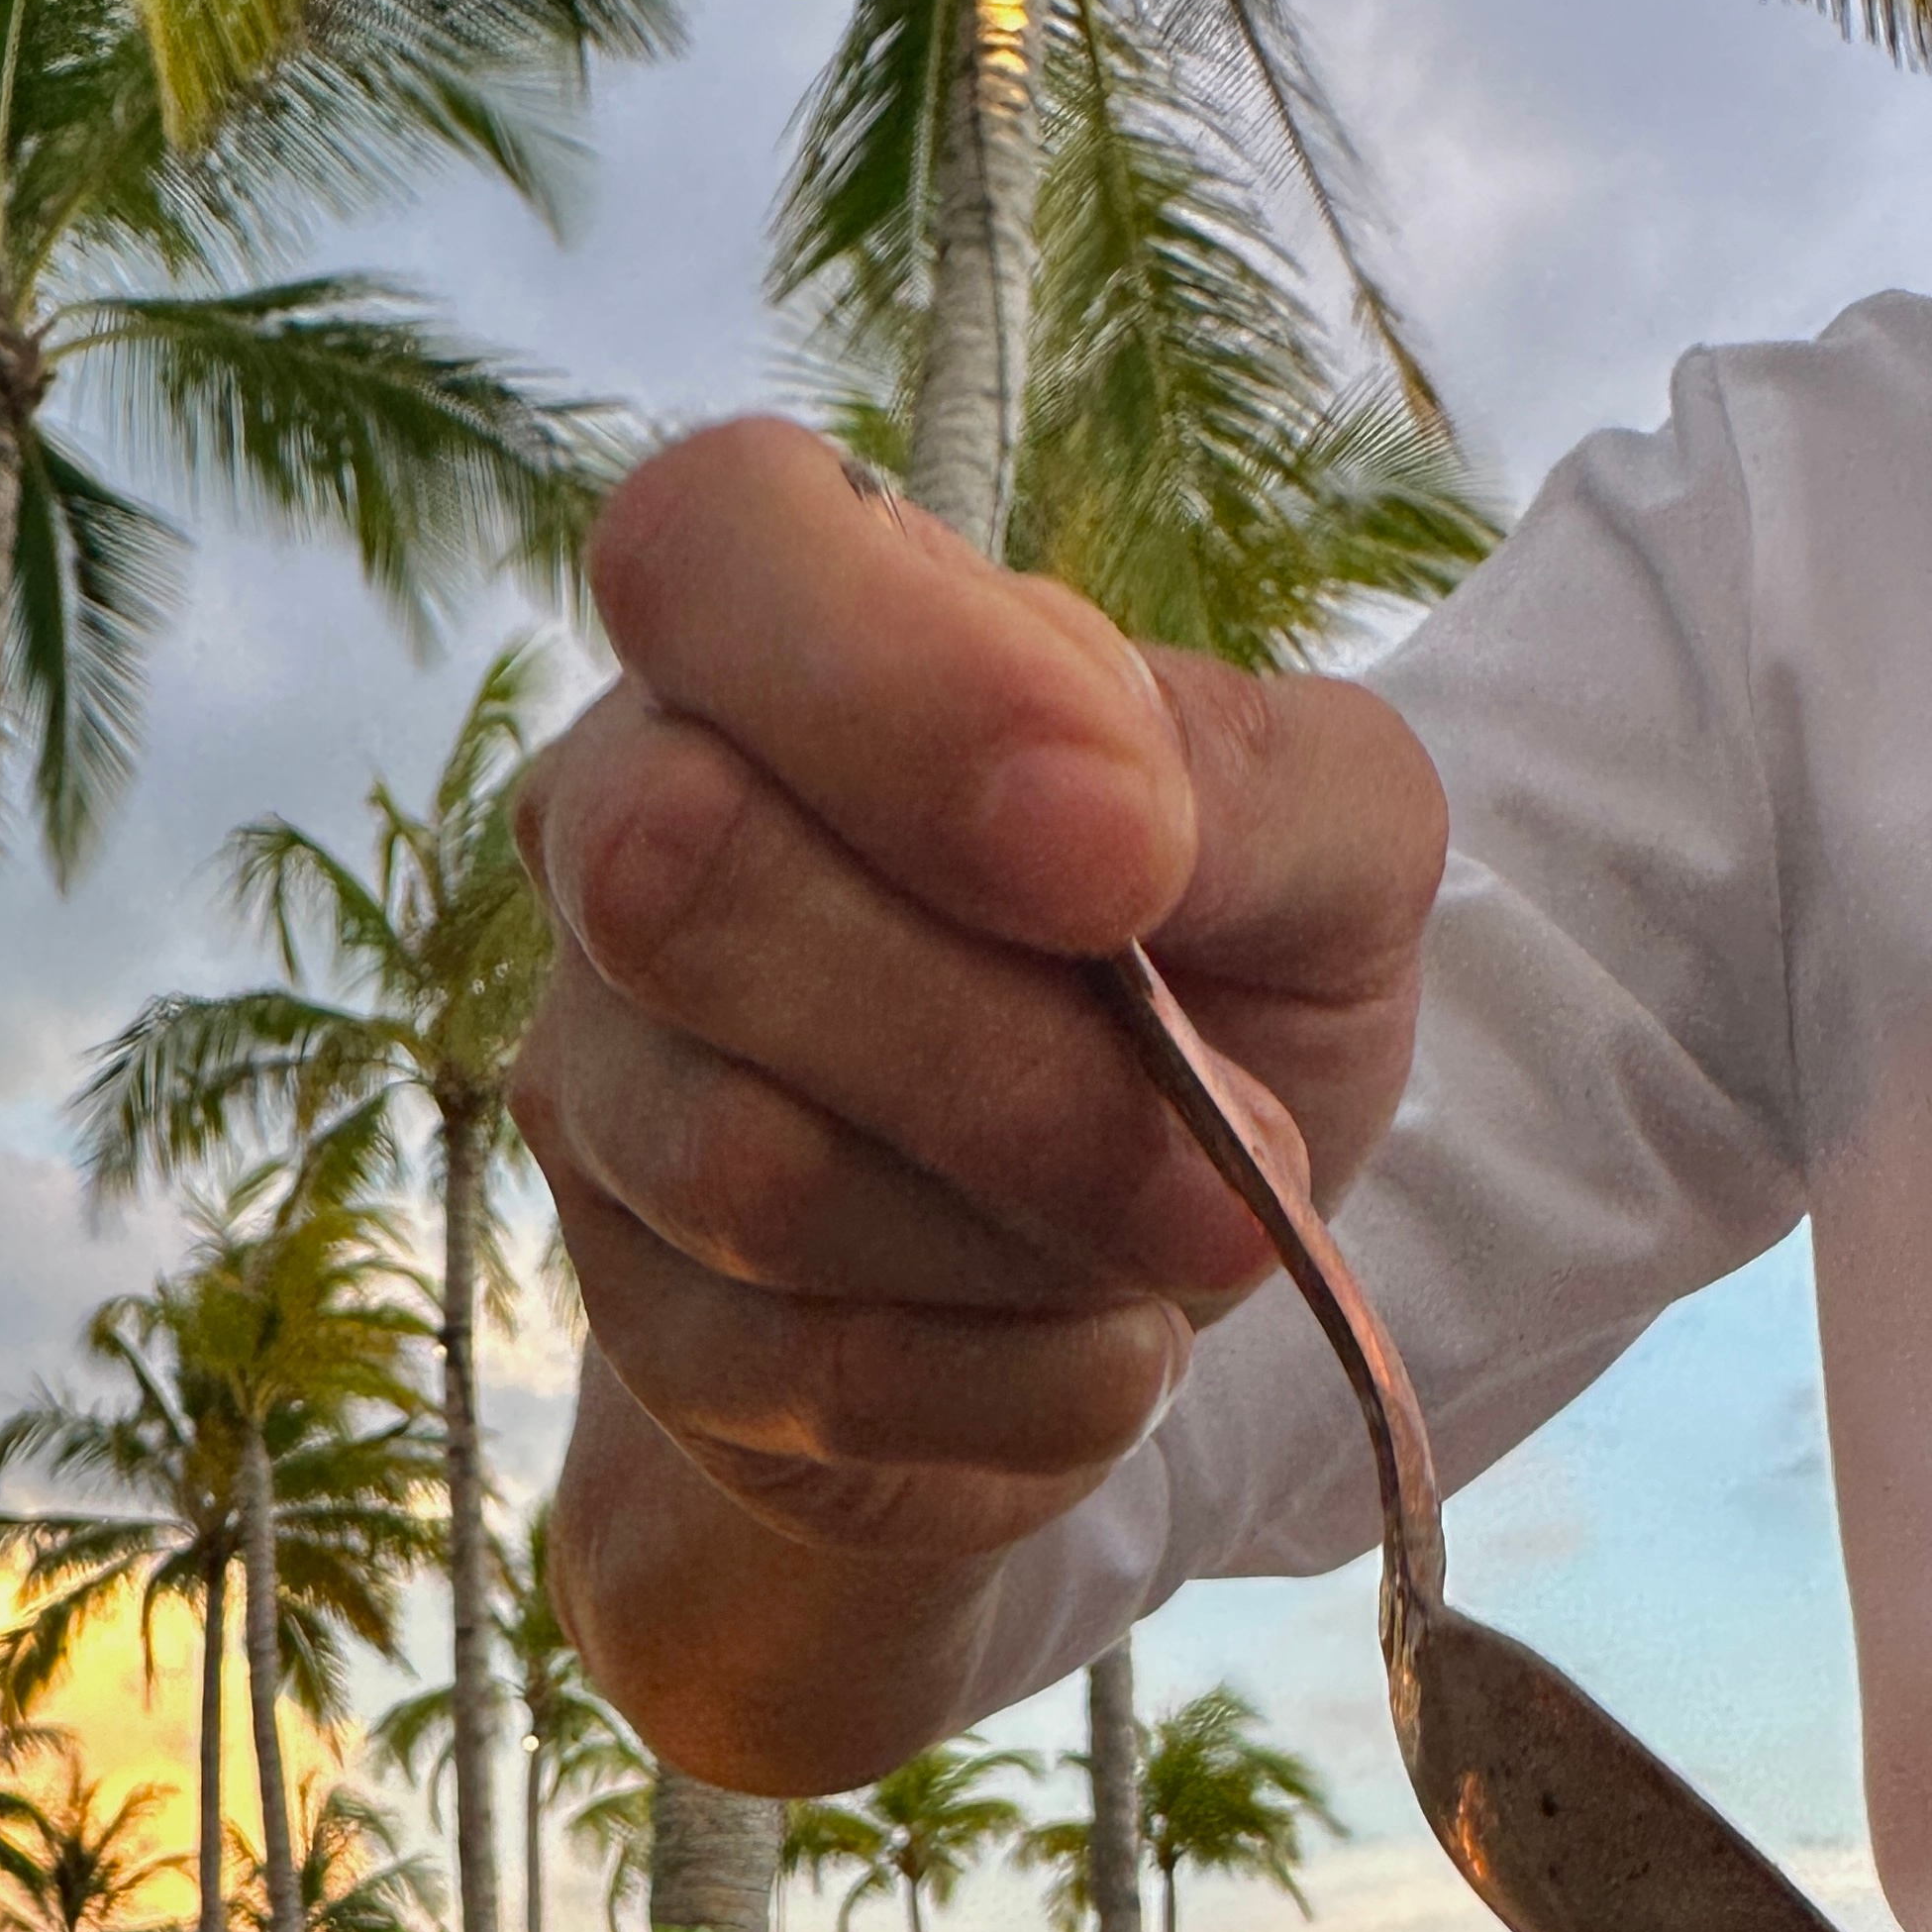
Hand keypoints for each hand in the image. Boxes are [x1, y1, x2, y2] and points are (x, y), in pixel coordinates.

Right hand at [514, 416, 1446, 1572]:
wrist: (1144, 1270)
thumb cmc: (1216, 992)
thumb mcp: (1332, 853)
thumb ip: (1258, 777)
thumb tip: (1116, 815)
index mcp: (777, 634)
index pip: (706, 546)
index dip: (902, 695)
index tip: (1125, 860)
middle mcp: (617, 830)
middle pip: (682, 880)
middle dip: (1015, 1056)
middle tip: (1239, 1153)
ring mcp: (600, 1088)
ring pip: (750, 1168)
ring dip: (1042, 1235)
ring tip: (1188, 1239)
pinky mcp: (639, 1324)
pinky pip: (807, 1372)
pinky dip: (1025, 1385)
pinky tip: (1109, 1349)